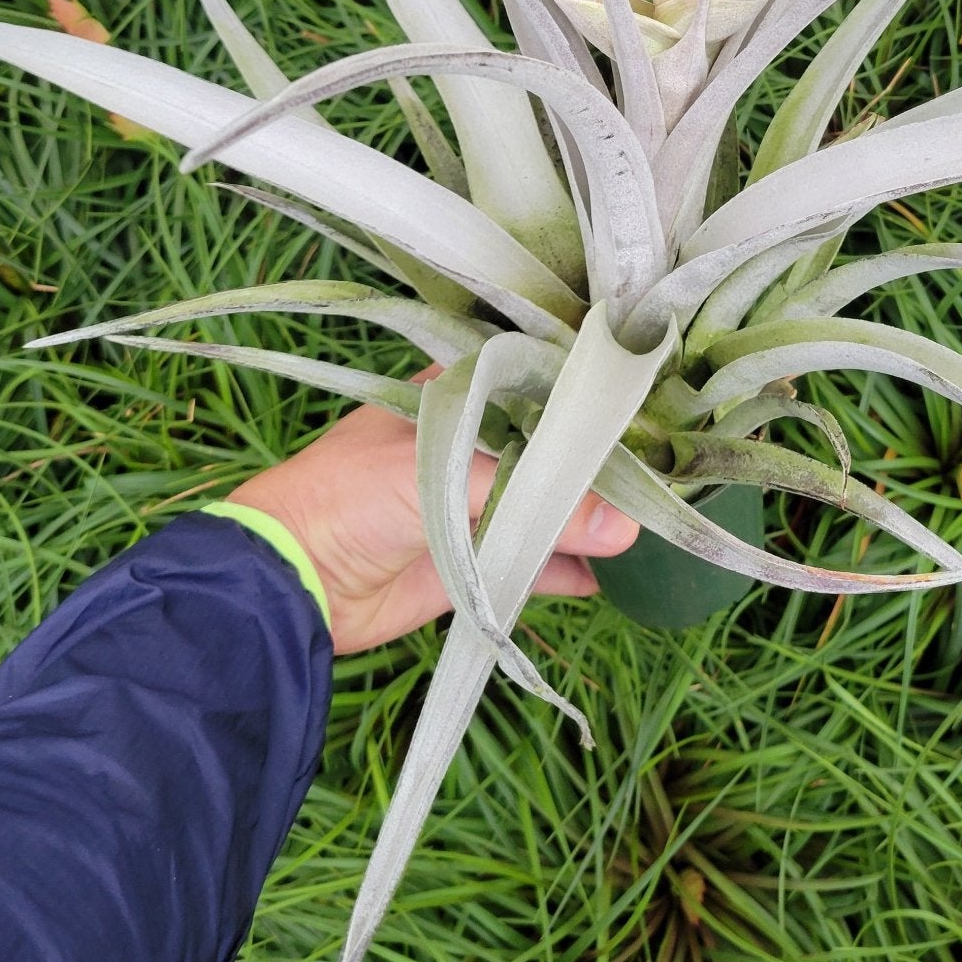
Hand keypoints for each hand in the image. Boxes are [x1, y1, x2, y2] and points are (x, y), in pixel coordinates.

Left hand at [224, 401, 639, 652]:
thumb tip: (625, 527)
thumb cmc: (355, 497)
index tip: (654, 401)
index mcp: (459, 394)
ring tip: (652, 524)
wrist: (291, 581)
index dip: (592, 393)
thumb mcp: (448, 480)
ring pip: (547, 506)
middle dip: (603, 461)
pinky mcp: (471, 563)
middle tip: (671, 468)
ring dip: (591, 518)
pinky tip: (610, 575)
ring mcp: (473, 505)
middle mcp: (473, 444)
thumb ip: (535, 500)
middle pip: (552, 447)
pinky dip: (568, 569)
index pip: (540, 381)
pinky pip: (532, 564)